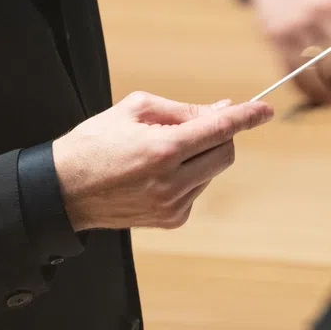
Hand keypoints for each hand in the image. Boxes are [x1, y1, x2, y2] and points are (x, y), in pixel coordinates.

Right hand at [51, 91, 271, 231]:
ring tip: (163, 149)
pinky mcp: (171, 221)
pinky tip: (159, 171)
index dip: (246, 117)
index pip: (219, 129)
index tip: (264, 109)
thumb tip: (222, 109)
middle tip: (202, 120)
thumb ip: (184, 110)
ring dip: (202, 154)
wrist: (65, 189)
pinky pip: (198, 189)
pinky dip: (190, 174)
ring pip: (213, 171)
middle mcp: (172, 182)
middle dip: (221, 133)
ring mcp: (173, 206)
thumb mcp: (137, 108)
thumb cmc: (98, 140)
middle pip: (225, 152)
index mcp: (163, 149)